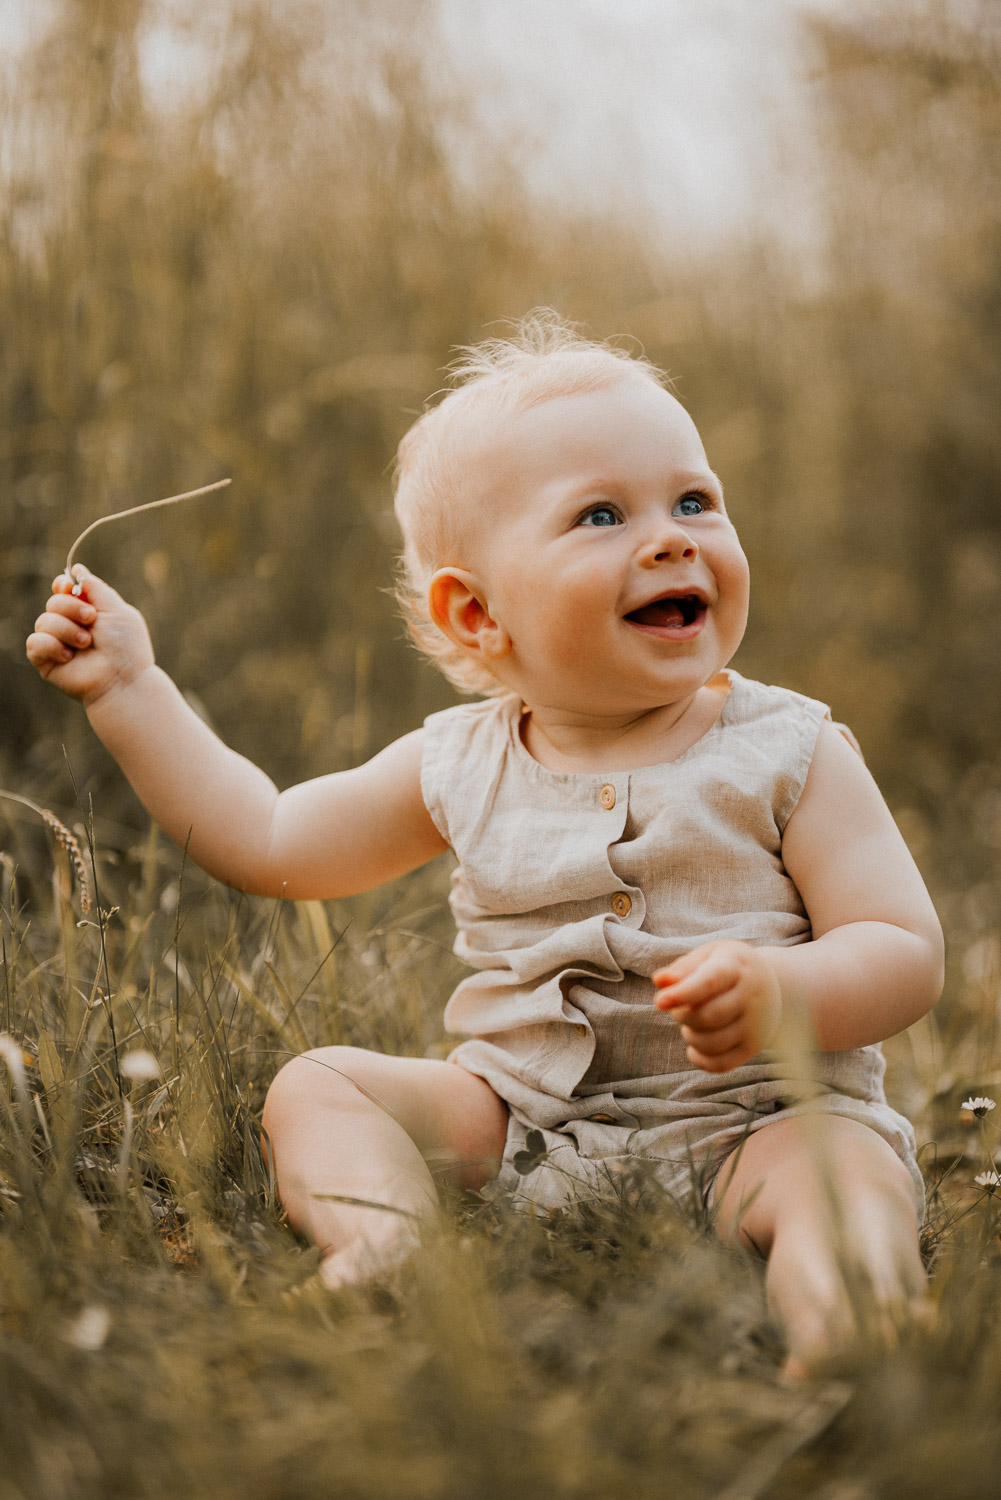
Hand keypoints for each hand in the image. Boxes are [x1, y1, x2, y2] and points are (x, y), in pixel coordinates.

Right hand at [26, 566, 154, 707]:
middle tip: (91, 620)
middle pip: (53, 602)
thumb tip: (77, 570)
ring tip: (86, 644)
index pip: (62, 590)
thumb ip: (96, 588)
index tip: (69, 587)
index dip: (63, 585)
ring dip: (67, 630)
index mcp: (86, 611)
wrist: (122, 680)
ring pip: (43, 621)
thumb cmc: (125, 647)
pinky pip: (35, 642)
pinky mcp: (46, 661)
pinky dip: (52, 646)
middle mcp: (70, 625)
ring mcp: (57, 643)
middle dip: (71, 607)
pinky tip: (69, 656)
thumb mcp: (116, 609)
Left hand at [652, 940, 782, 1071]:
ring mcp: (756, 1024)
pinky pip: (721, 1064)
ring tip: (690, 1023)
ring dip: (690, 1036)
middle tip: (678, 1009)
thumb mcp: (708, 956)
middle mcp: (751, 996)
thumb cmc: (728, 967)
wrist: (772, 984)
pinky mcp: (753, 1047)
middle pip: (707, 1016)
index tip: (659, 1002)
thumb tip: (659, 980)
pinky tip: (694, 1047)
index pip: (709, 982)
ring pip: (712, 1043)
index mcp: (736, 966)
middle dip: (682, 1015)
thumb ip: (682, 968)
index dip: (682, 994)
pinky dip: (700, 1059)